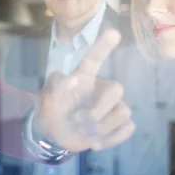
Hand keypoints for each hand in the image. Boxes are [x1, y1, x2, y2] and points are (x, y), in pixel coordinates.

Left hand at [34, 29, 134, 152]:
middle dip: (100, 108)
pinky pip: (128, 127)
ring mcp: (111, 107)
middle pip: (117, 89)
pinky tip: (96, 142)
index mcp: (84, 78)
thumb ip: (56, 84)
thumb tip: (72, 79)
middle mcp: (101, 89)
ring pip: (124, 112)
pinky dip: (112, 138)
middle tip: (80, 120)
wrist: (54, 136)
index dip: (103, 46)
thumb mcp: (46, 96)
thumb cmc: (51, 109)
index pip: (94, 59)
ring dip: (103, 127)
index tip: (114, 33)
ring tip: (85, 132)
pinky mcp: (117, 125)